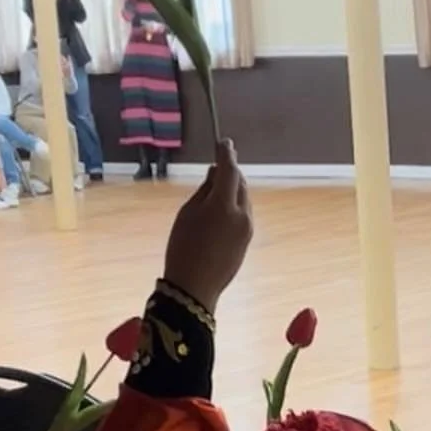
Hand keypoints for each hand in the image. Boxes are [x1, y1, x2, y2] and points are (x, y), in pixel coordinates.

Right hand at [162, 138, 253, 315]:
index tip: (224, 142)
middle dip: (231, 172)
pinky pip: (243, 214)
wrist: (194, 288)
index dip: (226, 154)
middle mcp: (241, 215)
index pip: (229, 170)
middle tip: (220, 163)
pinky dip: (235, 205)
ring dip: (234, 189)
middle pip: (240, 184)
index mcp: (223, 205)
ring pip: (244, 199)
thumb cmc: (183, 247)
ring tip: (218, 186)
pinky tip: (222, 209)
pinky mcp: (247, 240)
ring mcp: (247, 229)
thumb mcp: (188, 213)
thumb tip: (216, 173)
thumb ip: (205, 190)